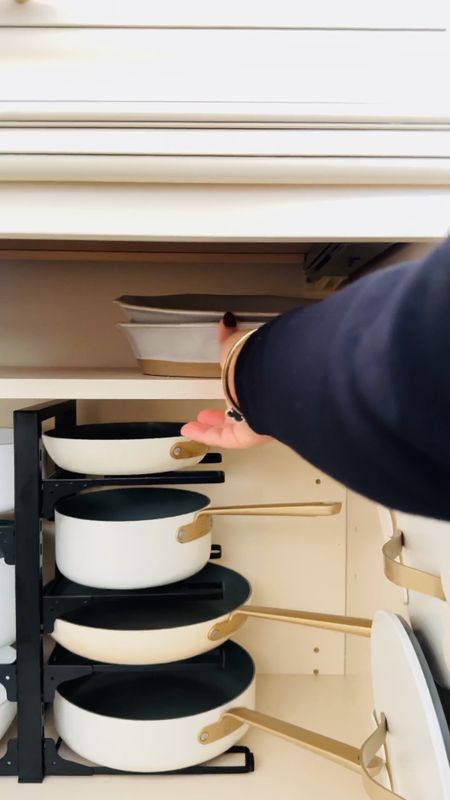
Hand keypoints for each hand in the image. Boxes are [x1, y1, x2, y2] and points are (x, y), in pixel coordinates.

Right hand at [180, 315, 271, 449]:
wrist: (272, 379)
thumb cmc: (260, 360)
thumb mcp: (237, 345)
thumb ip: (229, 339)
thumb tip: (226, 322)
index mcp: (264, 378)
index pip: (246, 384)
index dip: (232, 384)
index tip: (221, 386)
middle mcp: (265, 400)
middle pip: (242, 410)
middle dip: (224, 411)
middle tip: (209, 412)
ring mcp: (259, 420)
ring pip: (234, 427)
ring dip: (213, 425)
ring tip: (196, 424)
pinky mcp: (250, 435)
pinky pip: (225, 438)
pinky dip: (206, 434)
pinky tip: (190, 430)